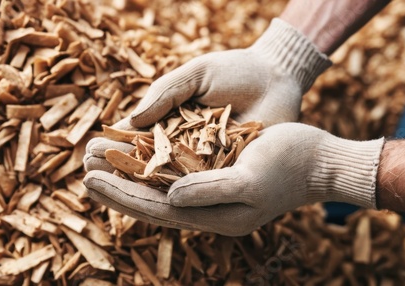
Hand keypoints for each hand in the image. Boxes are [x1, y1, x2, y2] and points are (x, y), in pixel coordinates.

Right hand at [84, 18, 329, 180]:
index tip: (89, 154)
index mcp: (172, 122)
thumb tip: (130, 121)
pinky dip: (182, 193)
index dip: (114, 148)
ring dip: (141, 188)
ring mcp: (207, 163)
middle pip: (147, 165)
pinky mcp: (229, 173)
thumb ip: (164, 93)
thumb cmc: (236, 70)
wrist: (277, 77)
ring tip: (112, 192)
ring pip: (170, 181)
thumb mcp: (196, 74)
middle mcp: (186, 147)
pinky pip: (202, 186)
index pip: (136, 140)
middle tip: (89, 178)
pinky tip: (159, 202)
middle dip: (118, 172)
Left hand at [84, 123, 383, 235]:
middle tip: (84, 167)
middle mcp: (209, 210)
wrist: (319, 161)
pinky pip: (176, 174)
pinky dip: (153, 164)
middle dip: (117, 185)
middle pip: (152, 200)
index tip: (90, 179)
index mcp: (216, 216)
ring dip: (130, 173)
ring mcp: (213, 195)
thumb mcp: (253, 176)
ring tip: (102, 158)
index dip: (122, 194)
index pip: (157, 209)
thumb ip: (212, 189)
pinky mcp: (218, 177)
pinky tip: (138, 154)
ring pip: (160, 187)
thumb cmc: (292, 164)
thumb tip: (170, 195)